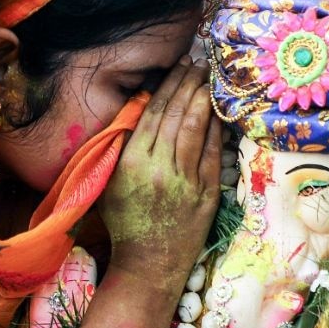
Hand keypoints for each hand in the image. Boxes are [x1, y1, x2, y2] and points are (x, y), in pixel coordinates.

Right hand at [100, 58, 221, 288]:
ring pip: (198, 130)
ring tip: (209, 80)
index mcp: (133, 162)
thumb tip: (138, 111)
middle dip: (189, 85)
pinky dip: (217, 130)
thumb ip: (122, 148)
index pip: (154, 113)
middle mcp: (161, 168)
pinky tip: (218, 113)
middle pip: (178, 115)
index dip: (168, 86)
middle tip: (198, 64)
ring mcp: (187, 181)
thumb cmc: (124, 223)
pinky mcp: (207, 194)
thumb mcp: (109, 183)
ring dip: (204, 101)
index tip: (178, 66)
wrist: (148, 264)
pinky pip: (214, 154)